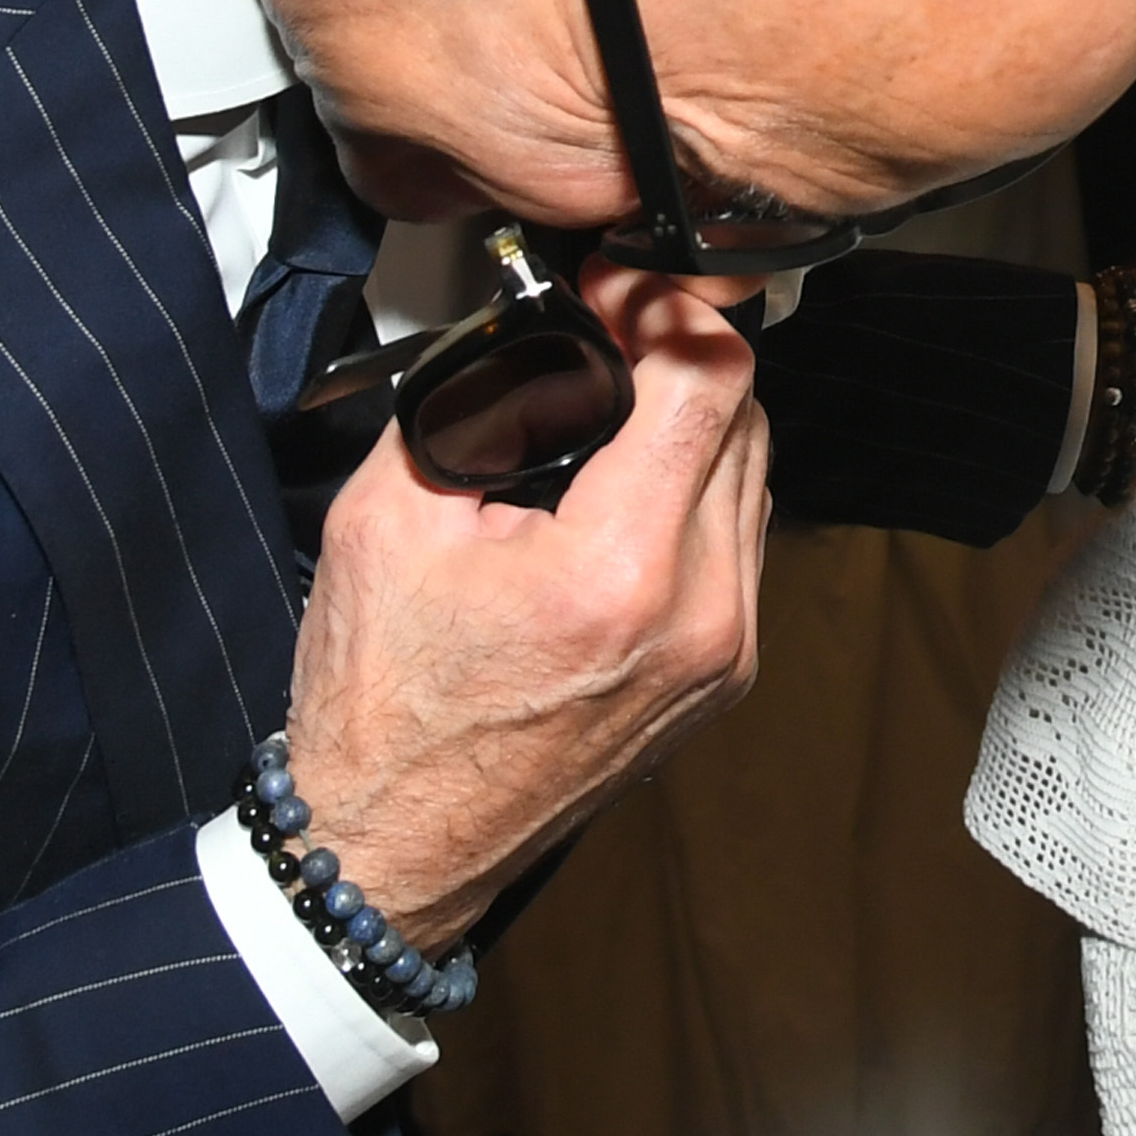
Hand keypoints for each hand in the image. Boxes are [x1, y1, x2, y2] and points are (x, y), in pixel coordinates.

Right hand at [282, 276, 772, 949]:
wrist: (392, 845)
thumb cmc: (381, 705)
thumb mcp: (392, 515)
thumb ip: (477, 398)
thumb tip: (539, 326)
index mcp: (619, 574)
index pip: (711, 379)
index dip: (667, 305)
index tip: (616, 290)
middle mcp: (699, 616)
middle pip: (745, 416)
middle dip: (678, 358)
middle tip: (607, 336)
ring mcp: (723, 654)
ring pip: (754, 475)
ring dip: (695, 423)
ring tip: (611, 408)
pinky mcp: (725, 676)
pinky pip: (741, 541)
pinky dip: (696, 493)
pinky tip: (626, 488)